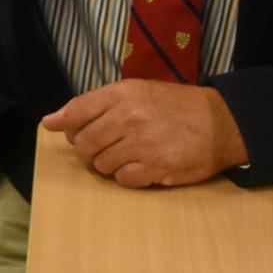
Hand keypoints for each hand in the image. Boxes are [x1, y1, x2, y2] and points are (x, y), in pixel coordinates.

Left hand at [44, 81, 246, 188]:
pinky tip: (145, 165)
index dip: (68, 127)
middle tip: (111, 144)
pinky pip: (123, 180)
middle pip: (83, 144)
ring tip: (132, 153)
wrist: (222, 122)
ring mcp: (142, 143)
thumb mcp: (137, 92)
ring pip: (101, 165)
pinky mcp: (155, 167)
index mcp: (122, 93)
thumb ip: (93, 105)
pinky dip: (130, 177)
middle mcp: (129, 117)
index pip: (75, 113)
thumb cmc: (174, 107)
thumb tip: (50, 121)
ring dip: (111, 163)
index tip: (69, 132)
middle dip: (91, 149)